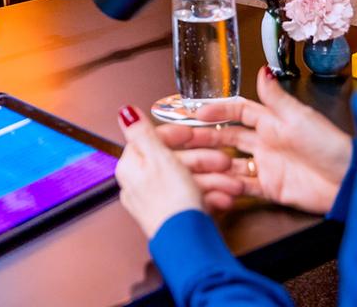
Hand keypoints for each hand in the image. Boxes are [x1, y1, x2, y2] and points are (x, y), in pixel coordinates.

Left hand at [115, 106, 243, 239]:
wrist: (188, 245)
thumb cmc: (172, 204)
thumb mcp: (160, 158)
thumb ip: (142, 133)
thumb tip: (125, 112)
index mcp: (131, 168)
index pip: (150, 141)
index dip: (175, 135)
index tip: (193, 133)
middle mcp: (140, 185)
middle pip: (173, 161)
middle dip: (204, 160)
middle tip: (223, 161)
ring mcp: (157, 202)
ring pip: (187, 181)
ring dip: (213, 180)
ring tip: (231, 183)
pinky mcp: (174, 216)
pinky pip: (193, 199)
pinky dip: (210, 196)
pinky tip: (224, 198)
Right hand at [188, 67, 352, 213]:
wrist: (347, 181)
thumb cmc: (329, 145)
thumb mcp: (300, 116)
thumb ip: (276, 98)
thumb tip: (263, 71)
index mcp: (272, 122)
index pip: (238, 111)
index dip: (217, 110)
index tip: (197, 112)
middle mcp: (265, 142)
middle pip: (227, 137)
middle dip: (204, 137)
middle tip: (181, 139)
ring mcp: (266, 166)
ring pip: (229, 162)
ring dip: (212, 162)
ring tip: (192, 163)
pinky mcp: (270, 188)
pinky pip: (243, 186)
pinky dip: (228, 185)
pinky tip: (214, 183)